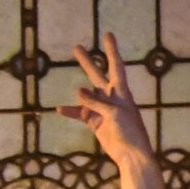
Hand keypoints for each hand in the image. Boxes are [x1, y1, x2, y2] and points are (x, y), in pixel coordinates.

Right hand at [56, 35, 153, 163]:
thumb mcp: (114, 114)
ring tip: (71, 85)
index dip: (112, 50)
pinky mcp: (95, 122)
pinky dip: (71, 112)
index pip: (116, 66)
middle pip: (97, 75)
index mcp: (122, 92)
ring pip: (86, 95)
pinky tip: (59, 110)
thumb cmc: (129, 131)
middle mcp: (112, 98)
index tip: (108, 34)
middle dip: (87, 61)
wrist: (131, 154)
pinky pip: (80, 114)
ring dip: (79, 91)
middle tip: (76, 47)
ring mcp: (103, 109)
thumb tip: (77, 90)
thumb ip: (95, 102)